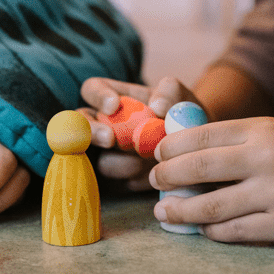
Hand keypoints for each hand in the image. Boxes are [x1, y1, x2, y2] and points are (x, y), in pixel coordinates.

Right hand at [79, 76, 203, 189]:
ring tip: (148, 162)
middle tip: (110, 139)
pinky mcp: (115, 181)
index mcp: (114, 99)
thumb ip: (170, 92)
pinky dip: (132, 181)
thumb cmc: (181, 117)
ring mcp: (105, 155)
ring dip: (121, 162)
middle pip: (78, 126)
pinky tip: (151, 177)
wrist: (194, 150)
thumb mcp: (181, 98)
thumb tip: (157, 106)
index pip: (92, 89)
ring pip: (98, 159)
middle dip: (91, 132)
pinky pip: (114, 184)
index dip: (97, 96)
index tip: (113, 105)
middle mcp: (102, 125)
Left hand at [150, 117, 273, 242]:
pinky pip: (232, 231)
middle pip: (196, 169)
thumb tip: (179, 153)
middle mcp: (266, 158)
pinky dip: (209, 230)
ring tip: (164, 211)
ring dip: (179, 211)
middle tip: (153, 182)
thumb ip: (233, 140)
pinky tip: (200, 227)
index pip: (199, 135)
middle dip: (165, 177)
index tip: (156, 155)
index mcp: (261, 129)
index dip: (169, 147)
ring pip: (208, 207)